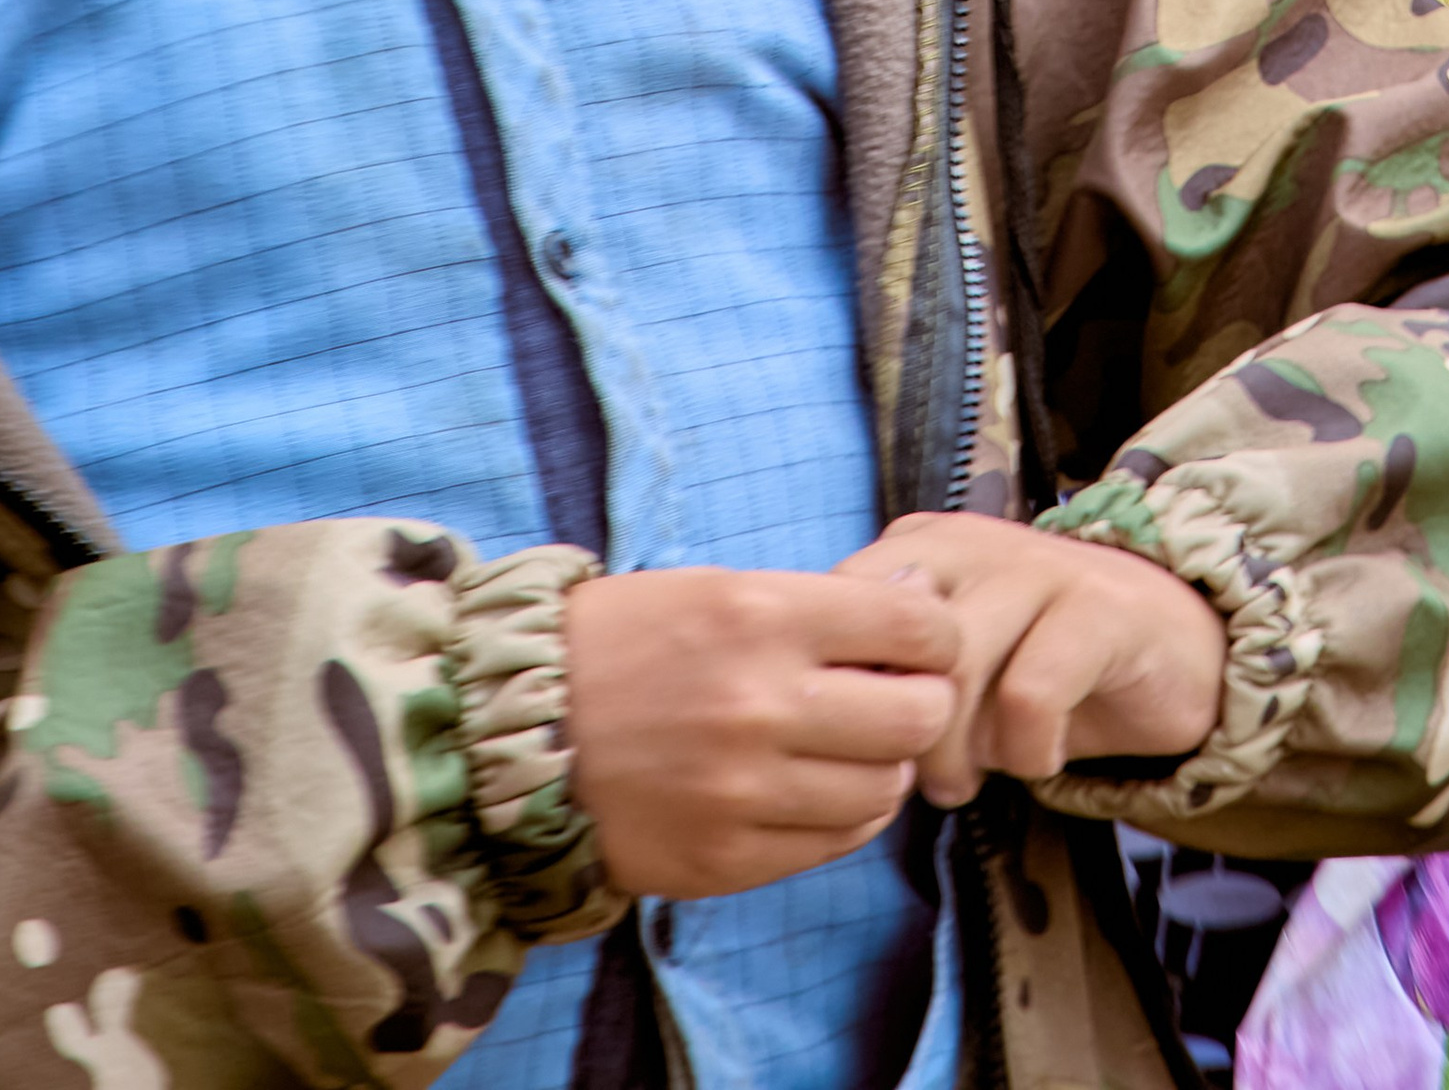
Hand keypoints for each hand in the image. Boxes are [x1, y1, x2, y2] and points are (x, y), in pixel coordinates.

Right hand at [560, 563, 959, 897]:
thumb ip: (819, 604)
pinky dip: (842, 818)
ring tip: (851, 749)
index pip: (915, 626)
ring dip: (883, 767)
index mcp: (761, 616)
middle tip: (895, 698)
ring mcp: (745, 792)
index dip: (936, 635)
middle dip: (922, 704)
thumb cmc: (623, 643)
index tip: (921, 643)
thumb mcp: (718, 588)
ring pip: (886, 790)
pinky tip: (815, 789)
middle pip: (918, 716)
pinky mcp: (727, 858)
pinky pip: (834, 845)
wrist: (512, 731)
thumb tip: (920, 602)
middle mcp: (762, 705)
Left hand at [834, 515, 1226, 805]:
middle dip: (899, 736)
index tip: (871, 753)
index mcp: (920, 548)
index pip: (843, 616)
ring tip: (968, 782)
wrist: (1171, 646)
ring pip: (956, 668)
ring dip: (956, 752)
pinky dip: (1028, 752)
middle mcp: (970, 542)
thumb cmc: (1037, 667)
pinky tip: (1040, 761)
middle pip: (894, 647)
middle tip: (917, 779)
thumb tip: (830, 738)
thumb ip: (891, 683)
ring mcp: (1037, 566)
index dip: (848, 700)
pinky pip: (1030, 695)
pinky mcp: (1098, 607)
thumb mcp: (954, 672)